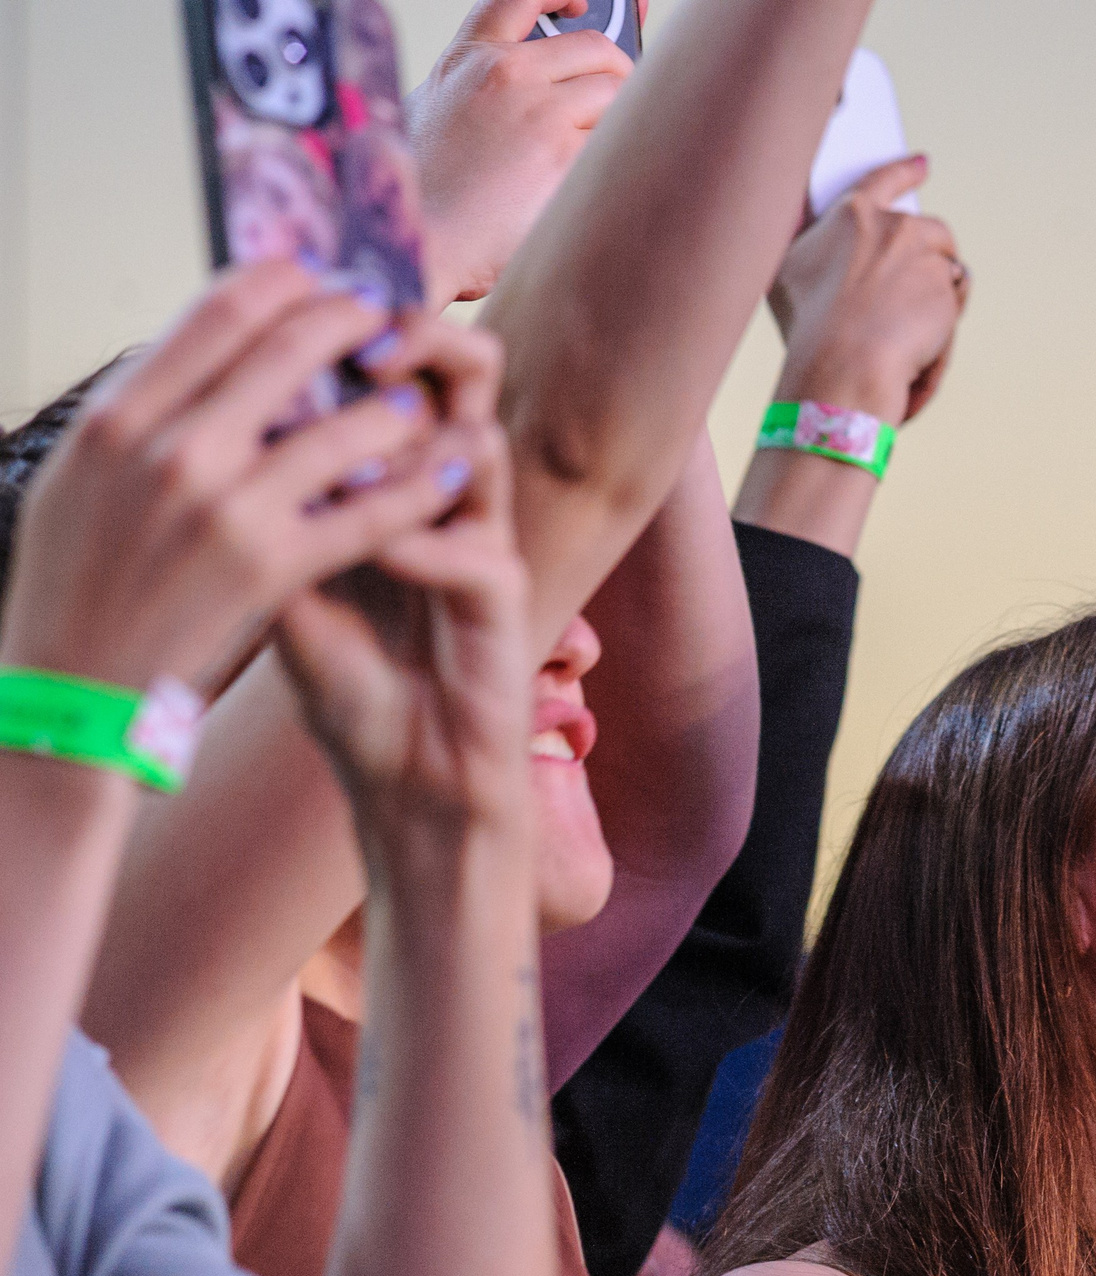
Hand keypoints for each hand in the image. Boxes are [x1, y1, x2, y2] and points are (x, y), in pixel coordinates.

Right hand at [0, 262, 464, 693]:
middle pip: (291, 348)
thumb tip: (201, 348)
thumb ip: (143, 411)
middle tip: (392, 318)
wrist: (75, 687)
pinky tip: (451, 472)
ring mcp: (227, 507)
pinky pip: (370, 512)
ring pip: (346, 428)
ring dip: (397, 406)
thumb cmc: (73, 580)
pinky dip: (419, 487)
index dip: (289, 283)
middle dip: (354, 322)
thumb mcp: (81, 475)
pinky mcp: (274, 566)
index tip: (323, 281)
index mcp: (120, 416)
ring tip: (423, 401)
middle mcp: (174, 449)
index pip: (221, 310)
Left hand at [270, 322, 531, 839]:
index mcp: (396, 483)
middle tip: (362, 341)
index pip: (395, 377)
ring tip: (363, 442)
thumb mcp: (287, 588)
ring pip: (480, 444)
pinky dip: (417, 545)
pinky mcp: (504, 598)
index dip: (358, 334)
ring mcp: (480, 541)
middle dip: (418, 344)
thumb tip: (230, 423)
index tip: (303, 312)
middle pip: (463, 383)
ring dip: (420, 438)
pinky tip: (377, 554)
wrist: (408, 780)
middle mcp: (447, 499)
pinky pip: (470, 548)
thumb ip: (276, 511)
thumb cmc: (352, 690)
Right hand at [410, 0, 633, 306]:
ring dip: (618, 126)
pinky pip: (617, 145)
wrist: (420, 242)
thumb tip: (545, 75)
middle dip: (617, 76)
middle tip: (611, 106)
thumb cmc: (427, 194)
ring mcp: (538, 111)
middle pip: (597, 50)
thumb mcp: (440, 114)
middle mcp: (505, 73)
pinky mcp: (566, 155)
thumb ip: (488, 87)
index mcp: (469, 59)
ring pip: (616, 97)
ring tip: (591, 159)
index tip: (584, 4)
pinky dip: (614, 164)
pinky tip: (587, 189)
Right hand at [771, 156, 966, 423]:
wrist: (844, 367)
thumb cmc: (810, 329)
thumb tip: (825, 245)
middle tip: (906, 305)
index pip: (882, 181)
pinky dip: (942, 331)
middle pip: (928, 235)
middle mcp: (895, 227)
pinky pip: (953, 307)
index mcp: (853, 216)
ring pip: (946, 273)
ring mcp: (925, 256)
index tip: (921, 164)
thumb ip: (815, 248)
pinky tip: (915, 352)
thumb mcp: (791, 274)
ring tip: (902, 336)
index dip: (903, 172)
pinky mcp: (948, 290)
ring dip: (936, 301)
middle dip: (927, 263)